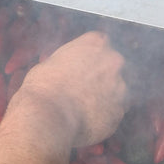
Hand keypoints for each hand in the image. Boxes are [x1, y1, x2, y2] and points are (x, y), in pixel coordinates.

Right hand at [20, 31, 127, 147]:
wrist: (50, 116)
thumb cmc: (43, 87)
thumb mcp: (49, 63)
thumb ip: (66, 62)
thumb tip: (63, 70)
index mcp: (96, 43)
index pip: (101, 43)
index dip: (91, 56)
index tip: (82, 66)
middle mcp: (113, 61)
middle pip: (113, 66)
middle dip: (102, 76)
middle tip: (83, 89)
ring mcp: (120, 87)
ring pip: (117, 91)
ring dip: (105, 97)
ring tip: (83, 108)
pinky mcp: (119, 111)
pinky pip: (113, 113)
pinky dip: (104, 117)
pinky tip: (87, 121)